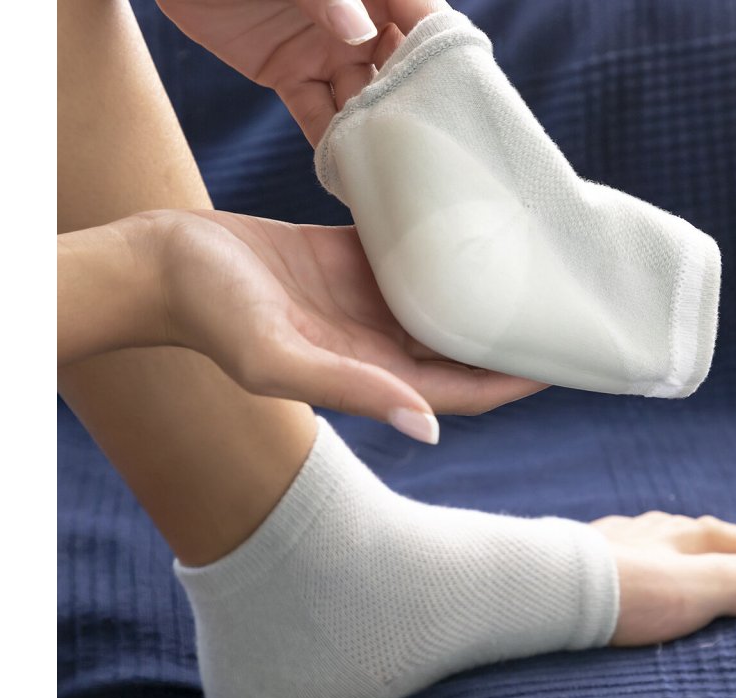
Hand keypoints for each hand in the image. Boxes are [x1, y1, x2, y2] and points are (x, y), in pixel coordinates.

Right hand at [136, 210, 543, 437]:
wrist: (167, 261)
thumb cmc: (213, 314)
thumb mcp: (279, 357)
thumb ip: (353, 389)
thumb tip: (427, 429)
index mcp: (368, 374)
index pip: (463, 390)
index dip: (515, 382)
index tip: (567, 363)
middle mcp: (375, 344)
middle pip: (463, 349)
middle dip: (513, 338)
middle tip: (568, 311)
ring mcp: (364, 303)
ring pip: (444, 302)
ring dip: (485, 292)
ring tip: (537, 267)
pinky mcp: (350, 262)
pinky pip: (413, 258)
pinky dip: (445, 250)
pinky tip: (478, 229)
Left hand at [156, 0, 447, 143]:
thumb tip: (360, 31)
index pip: (421, 15)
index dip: (445, 49)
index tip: (470, 89)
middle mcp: (357, 18)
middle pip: (399, 66)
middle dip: (416, 105)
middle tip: (436, 149)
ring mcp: (326, 49)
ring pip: (361, 99)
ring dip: (375, 133)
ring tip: (396, 172)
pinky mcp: (290, 75)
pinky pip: (317, 115)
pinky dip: (330, 144)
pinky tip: (347, 173)